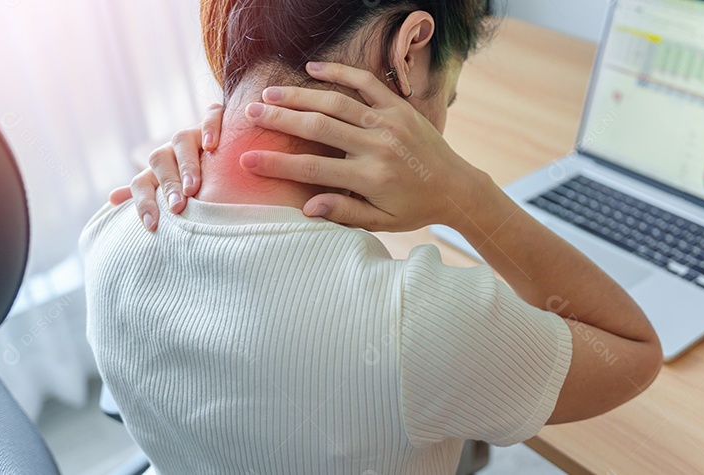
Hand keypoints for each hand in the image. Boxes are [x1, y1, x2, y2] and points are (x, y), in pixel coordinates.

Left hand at [109, 104, 224, 230]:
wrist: (225, 151)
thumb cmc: (198, 179)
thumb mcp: (173, 190)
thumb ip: (146, 194)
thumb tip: (112, 199)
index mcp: (159, 169)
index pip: (141, 183)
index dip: (143, 202)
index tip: (152, 225)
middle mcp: (172, 149)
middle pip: (159, 160)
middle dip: (168, 185)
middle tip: (177, 207)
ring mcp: (194, 134)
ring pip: (181, 140)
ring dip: (186, 164)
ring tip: (192, 186)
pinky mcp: (217, 120)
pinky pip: (212, 115)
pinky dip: (210, 127)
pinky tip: (212, 146)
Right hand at [240, 62, 494, 232]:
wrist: (457, 188)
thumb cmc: (415, 209)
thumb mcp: (382, 222)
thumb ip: (345, 214)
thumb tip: (307, 208)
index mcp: (370, 177)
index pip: (313, 169)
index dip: (276, 165)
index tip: (246, 161)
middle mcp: (377, 146)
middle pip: (318, 128)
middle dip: (279, 120)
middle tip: (249, 114)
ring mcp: (389, 123)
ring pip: (336, 103)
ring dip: (300, 95)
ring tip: (269, 94)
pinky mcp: (399, 108)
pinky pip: (366, 83)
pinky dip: (339, 73)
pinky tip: (312, 68)